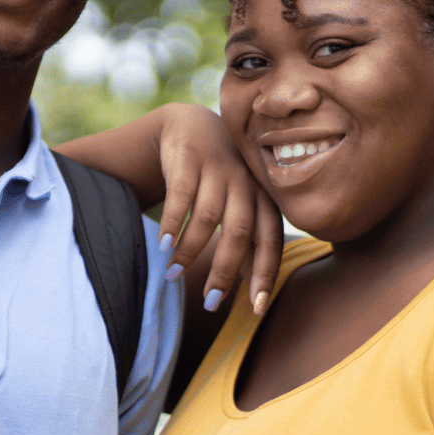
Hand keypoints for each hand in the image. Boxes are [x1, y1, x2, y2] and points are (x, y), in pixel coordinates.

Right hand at [154, 104, 281, 315]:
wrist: (192, 126)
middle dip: (224, 271)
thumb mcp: (239, 206)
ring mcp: (218, 169)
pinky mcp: (189, 159)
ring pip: (208, 217)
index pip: (270, 240)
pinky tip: (163, 245)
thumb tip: (254, 291)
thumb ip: (247, 242)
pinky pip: (181, 196)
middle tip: (210, 303)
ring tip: (172, 275)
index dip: (264, 274)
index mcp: (263, 198)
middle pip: (239, 233)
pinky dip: (172, 223)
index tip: (255, 308)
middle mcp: (245, 183)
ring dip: (190, 251)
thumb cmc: (220, 178)